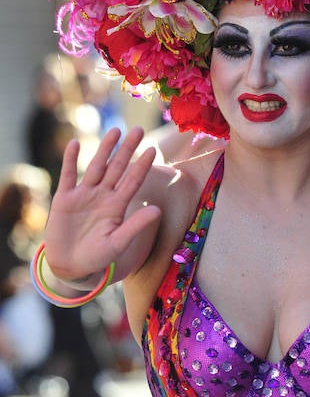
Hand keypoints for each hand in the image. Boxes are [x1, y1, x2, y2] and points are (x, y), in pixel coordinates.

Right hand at [44, 126, 160, 283]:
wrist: (69, 266)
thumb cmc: (97, 257)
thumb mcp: (118, 243)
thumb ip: (135, 225)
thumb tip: (158, 209)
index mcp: (118, 206)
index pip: (133, 181)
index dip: (142, 166)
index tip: (152, 149)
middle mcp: (103, 196)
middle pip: (117, 168)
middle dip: (127, 149)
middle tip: (139, 130)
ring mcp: (84, 195)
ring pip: (96, 167)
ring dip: (105, 149)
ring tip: (115, 130)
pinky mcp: (64, 198)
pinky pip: (68, 175)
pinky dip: (70, 160)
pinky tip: (75, 143)